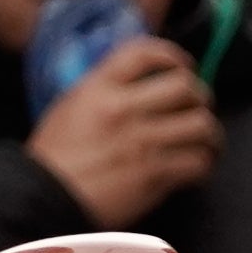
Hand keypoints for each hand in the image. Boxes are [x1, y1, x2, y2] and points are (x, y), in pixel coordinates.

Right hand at [25, 36, 221, 225]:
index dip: (172, 55)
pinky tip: (195, 167)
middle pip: (185, 86)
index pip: (144, 53)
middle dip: (199, 98)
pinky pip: (197, 161)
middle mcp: (123, 109)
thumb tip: (135, 83)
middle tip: (197, 109)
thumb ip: (101, 90)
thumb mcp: (68, 108)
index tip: (184, 66)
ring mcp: (141, 141)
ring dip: (209, 134)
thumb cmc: (52, 159)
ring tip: (205, 142)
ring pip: (201, 124)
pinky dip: (203, 164)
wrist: (42, 199)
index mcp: (98, 89)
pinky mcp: (154, 174)